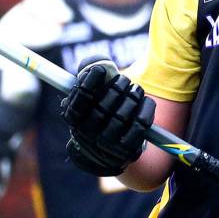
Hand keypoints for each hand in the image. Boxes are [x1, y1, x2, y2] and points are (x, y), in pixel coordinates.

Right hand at [59, 61, 152, 175]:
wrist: (102, 154)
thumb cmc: (95, 114)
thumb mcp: (86, 97)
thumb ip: (87, 75)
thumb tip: (96, 63)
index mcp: (73, 119)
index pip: (80, 97)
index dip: (91, 80)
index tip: (101, 69)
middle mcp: (86, 135)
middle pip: (102, 107)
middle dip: (117, 88)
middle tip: (124, 79)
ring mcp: (106, 146)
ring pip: (122, 116)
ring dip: (132, 97)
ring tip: (135, 90)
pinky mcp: (126, 152)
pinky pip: (139, 126)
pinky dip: (146, 109)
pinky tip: (144, 101)